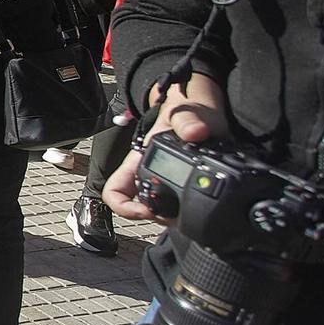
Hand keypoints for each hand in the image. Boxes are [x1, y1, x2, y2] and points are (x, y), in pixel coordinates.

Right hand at [103, 75, 230, 221]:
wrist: (207, 108)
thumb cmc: (189, 107)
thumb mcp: (186, 111)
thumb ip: (188, 121)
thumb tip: (195, 132)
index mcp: (139, 160)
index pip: (115, 192)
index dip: (124, 208)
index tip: (147, 210)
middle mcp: (150, 174)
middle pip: (141, 207)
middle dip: (158, 216)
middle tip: (179, 216)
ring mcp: (169, 181)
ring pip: (162, 210)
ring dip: (175, 217)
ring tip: (193, 213)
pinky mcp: (188, 185)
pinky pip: (184, 207)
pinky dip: (192, 211)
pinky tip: (206, 205)